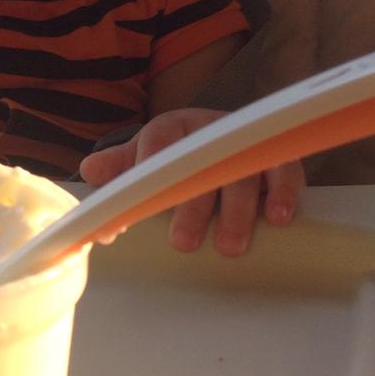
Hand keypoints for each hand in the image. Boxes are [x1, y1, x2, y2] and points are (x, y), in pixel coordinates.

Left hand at [79, 108, 304, 257]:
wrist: (226, 136)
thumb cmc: (178, 155)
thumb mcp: (144, 157)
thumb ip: (119, 167)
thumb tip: (90, 172)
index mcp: (170, 129)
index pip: (155, 146)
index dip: (145, 175)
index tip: (135, 207)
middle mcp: (209, 131)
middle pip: (201, 164)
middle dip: (192, 204)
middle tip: (183, 242)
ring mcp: (246, 144)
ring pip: (243, 170)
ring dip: (237, 210)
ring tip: (229, 246)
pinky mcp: (279, 157)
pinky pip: (284, 170)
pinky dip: (283, 193)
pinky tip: (278, 219)